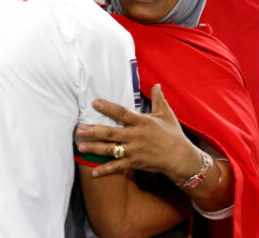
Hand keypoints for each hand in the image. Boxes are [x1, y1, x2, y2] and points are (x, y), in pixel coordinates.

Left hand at [75, 84, 201, 183]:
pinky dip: (105, 170)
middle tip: (79, 129)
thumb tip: (156, 85)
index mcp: (143, 122)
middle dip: (94, 131)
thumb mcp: (166, 114)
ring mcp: (134, 151)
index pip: (122, 113)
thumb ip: (159, 99)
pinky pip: (118, 167)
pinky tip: (93, 172)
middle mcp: (136, 136)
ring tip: (80, 146)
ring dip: (95, 148)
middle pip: (111, 133)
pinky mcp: (135, 163)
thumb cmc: (173, 134)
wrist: (180, 157)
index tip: (95, 102)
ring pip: (111, 149)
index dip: (109, 107)